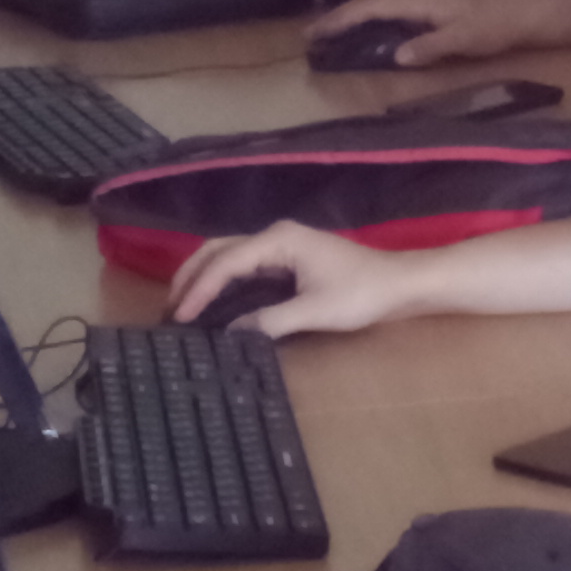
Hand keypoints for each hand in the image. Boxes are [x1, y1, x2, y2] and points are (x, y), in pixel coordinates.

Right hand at [165, 218, 406, 337]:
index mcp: (278, 240)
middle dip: (191, 278)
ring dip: (204, 278)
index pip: (225, 263)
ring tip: (182, 306)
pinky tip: (213, 301)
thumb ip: (269, 321)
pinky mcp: (288, 258)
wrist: (400, 284)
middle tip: (170, 311)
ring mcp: (282, 245)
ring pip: (228, 255)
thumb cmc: (362, 294)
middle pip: (218, 250)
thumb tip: (230, 334)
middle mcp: (274, 236)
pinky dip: (222, 280)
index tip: (180, 317)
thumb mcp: (315, 311)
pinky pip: (244, 265)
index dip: (199, 291)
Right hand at [309, 0, 538, 69]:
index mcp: (419, 2)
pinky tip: (364, 37)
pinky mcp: (429, 17)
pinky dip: (370, 26)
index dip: (342, 20)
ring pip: (377, 11)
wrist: (522, 19)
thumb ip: (431, 46)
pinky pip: (390, 19)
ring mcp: (422, 7)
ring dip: (351, 21)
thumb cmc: (495, 27)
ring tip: (327, 36)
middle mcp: (416, 0)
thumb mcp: (465, 39)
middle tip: (310, 37)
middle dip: (338, 19)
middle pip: (368, 6)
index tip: (315, 32)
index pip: (371, 8)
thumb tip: (396, 56)